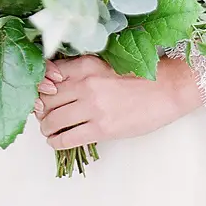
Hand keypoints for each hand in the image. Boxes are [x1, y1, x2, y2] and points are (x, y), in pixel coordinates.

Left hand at [34, 54, 202, 149]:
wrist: (166, 88)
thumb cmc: (139, 75)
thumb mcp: (105, 63)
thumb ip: (81, 69)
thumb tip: (56, 80)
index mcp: (85, 65)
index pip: (46, 74)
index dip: (38, 87)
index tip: (39, 94)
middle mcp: (84, 84)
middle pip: (45, 99)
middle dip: (40, 109)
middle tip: (42, 114)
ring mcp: (92, 107)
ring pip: (52, 120)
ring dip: (46, 127)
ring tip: (49, 130)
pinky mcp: (101, 128)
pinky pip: (67, 138)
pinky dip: (56, 142)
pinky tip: (56, 141)